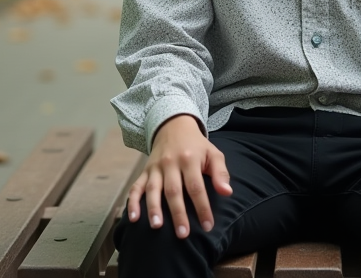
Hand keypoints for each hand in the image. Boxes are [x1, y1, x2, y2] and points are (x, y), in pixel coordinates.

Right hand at [126, 114, 232, 237]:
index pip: (196, 187)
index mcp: (189, 159)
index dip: (202, 207)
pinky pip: (136, 187)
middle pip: (173, 191)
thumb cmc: (197, 146)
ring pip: (153, 189)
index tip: (207, 226)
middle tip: (183, 234)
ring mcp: (155, 168)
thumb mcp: (213, 154)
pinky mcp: (144, 171)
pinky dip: (132, 202)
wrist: (174, 126)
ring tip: (157, 226)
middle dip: (178, 213)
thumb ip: (220, 173)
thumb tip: (227, 192)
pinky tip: (132, 218)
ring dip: (153, 208)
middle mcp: (170, 163)